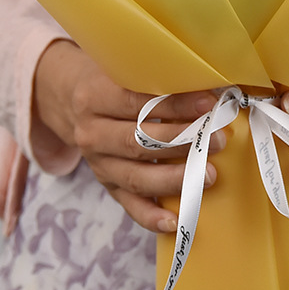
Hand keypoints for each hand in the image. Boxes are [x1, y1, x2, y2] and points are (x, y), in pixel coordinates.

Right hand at [33, 40, 219, 232]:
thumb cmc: (111, 80)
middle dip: (182, 143)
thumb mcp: (122, 68)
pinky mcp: (106, 184)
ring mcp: (97, 163)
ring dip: (175, 178)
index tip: (208, 106)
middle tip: (218, 140)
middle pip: (138, 143)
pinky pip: (129, 205)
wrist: (70, 99)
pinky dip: (152, 216)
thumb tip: (208, 87)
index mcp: (93, 96)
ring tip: (208, 174)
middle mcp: (91, 133)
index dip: (174, 105)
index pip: (136, 102)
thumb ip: (155, 78)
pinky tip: (176, 221)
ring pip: (136, 177)